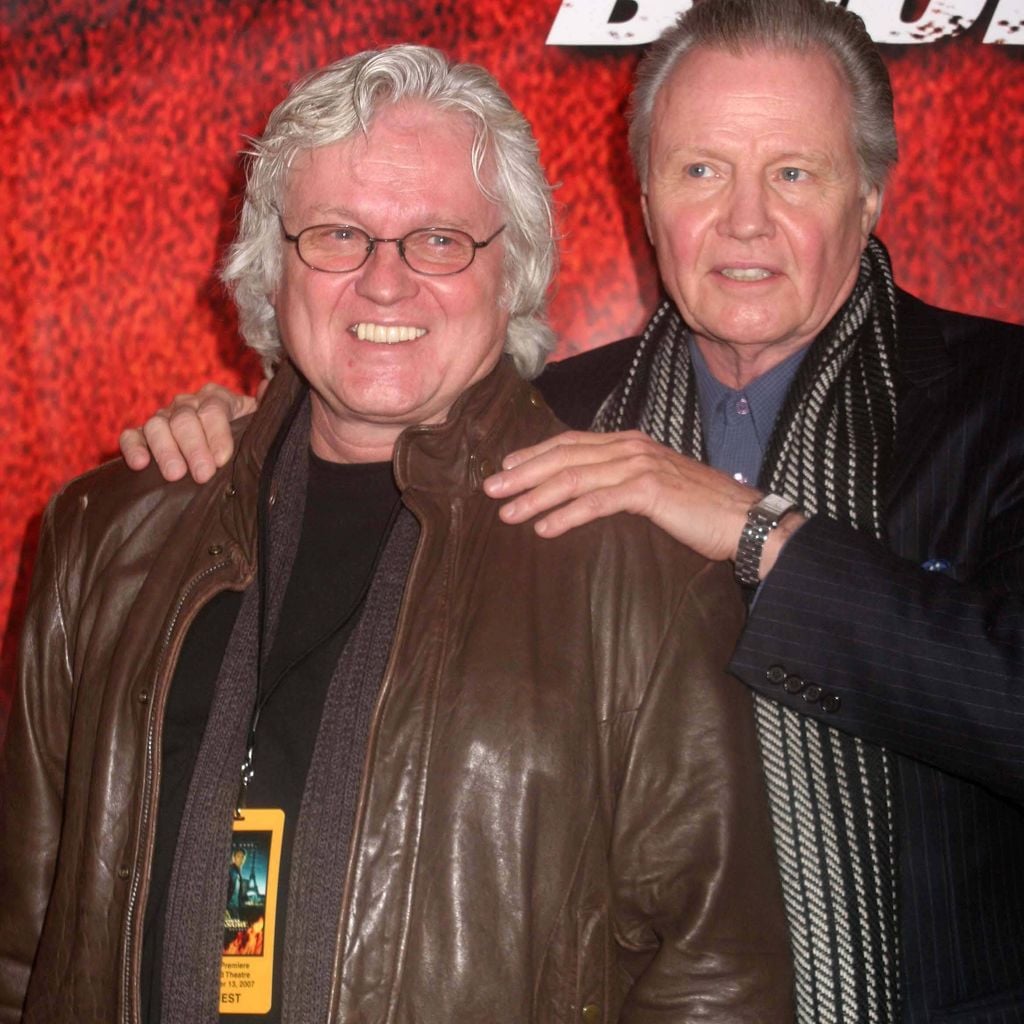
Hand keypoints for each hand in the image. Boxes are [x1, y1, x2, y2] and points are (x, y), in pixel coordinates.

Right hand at [119, 381, 262, 482]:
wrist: (223, 453)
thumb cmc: (244, 439)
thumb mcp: (258, 424)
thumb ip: (264, 407)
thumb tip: (267, 387)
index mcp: (217, 399)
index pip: (213, 410)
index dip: (217, 434)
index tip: (222, 459)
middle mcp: (188, 404)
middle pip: (185, 419)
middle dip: (194, 448)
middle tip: (202, 474)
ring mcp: (163, 418)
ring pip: (158, 425)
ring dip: (165, 450)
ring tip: (175, 474)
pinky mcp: (143, 435)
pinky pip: (132, 435)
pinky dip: (133, 447)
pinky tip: (139, 464)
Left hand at [483, 430, 804, 575]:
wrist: (745, 520)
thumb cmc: (700, 510)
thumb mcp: (654, 489)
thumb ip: (621, 484)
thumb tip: (584, 495)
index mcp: (629, 444)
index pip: (572, 443)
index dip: (535, 454)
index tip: (505, 468)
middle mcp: (630, 448)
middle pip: (564, 456)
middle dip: (523, 473)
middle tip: (490, 490)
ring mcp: (640, 466)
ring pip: (574, 478)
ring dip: (536, 496)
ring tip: (507, 514)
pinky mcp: (649, 490)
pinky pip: (597, 502)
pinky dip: (566, 514)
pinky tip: (544, 529)